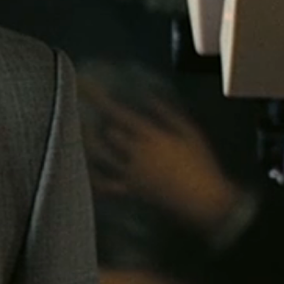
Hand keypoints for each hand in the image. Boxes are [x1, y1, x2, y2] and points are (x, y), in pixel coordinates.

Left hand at [84, 84, 246, 241]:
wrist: (204, 198)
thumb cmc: (201, 163)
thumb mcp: (190, 132)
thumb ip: (168, 113)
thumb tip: (148, 96)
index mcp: (151, 135)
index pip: (118, 113)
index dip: (97, 99)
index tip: (81, 85)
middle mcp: (136, 152)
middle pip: (108, 134)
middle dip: (100, 125)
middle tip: (85, 115)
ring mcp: (131, 172)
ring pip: (102, 156)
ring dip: (90, 144)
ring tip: (79, 133)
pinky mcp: (130, 190)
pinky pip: (105, 185)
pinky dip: (92, 179)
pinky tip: (81, 172)